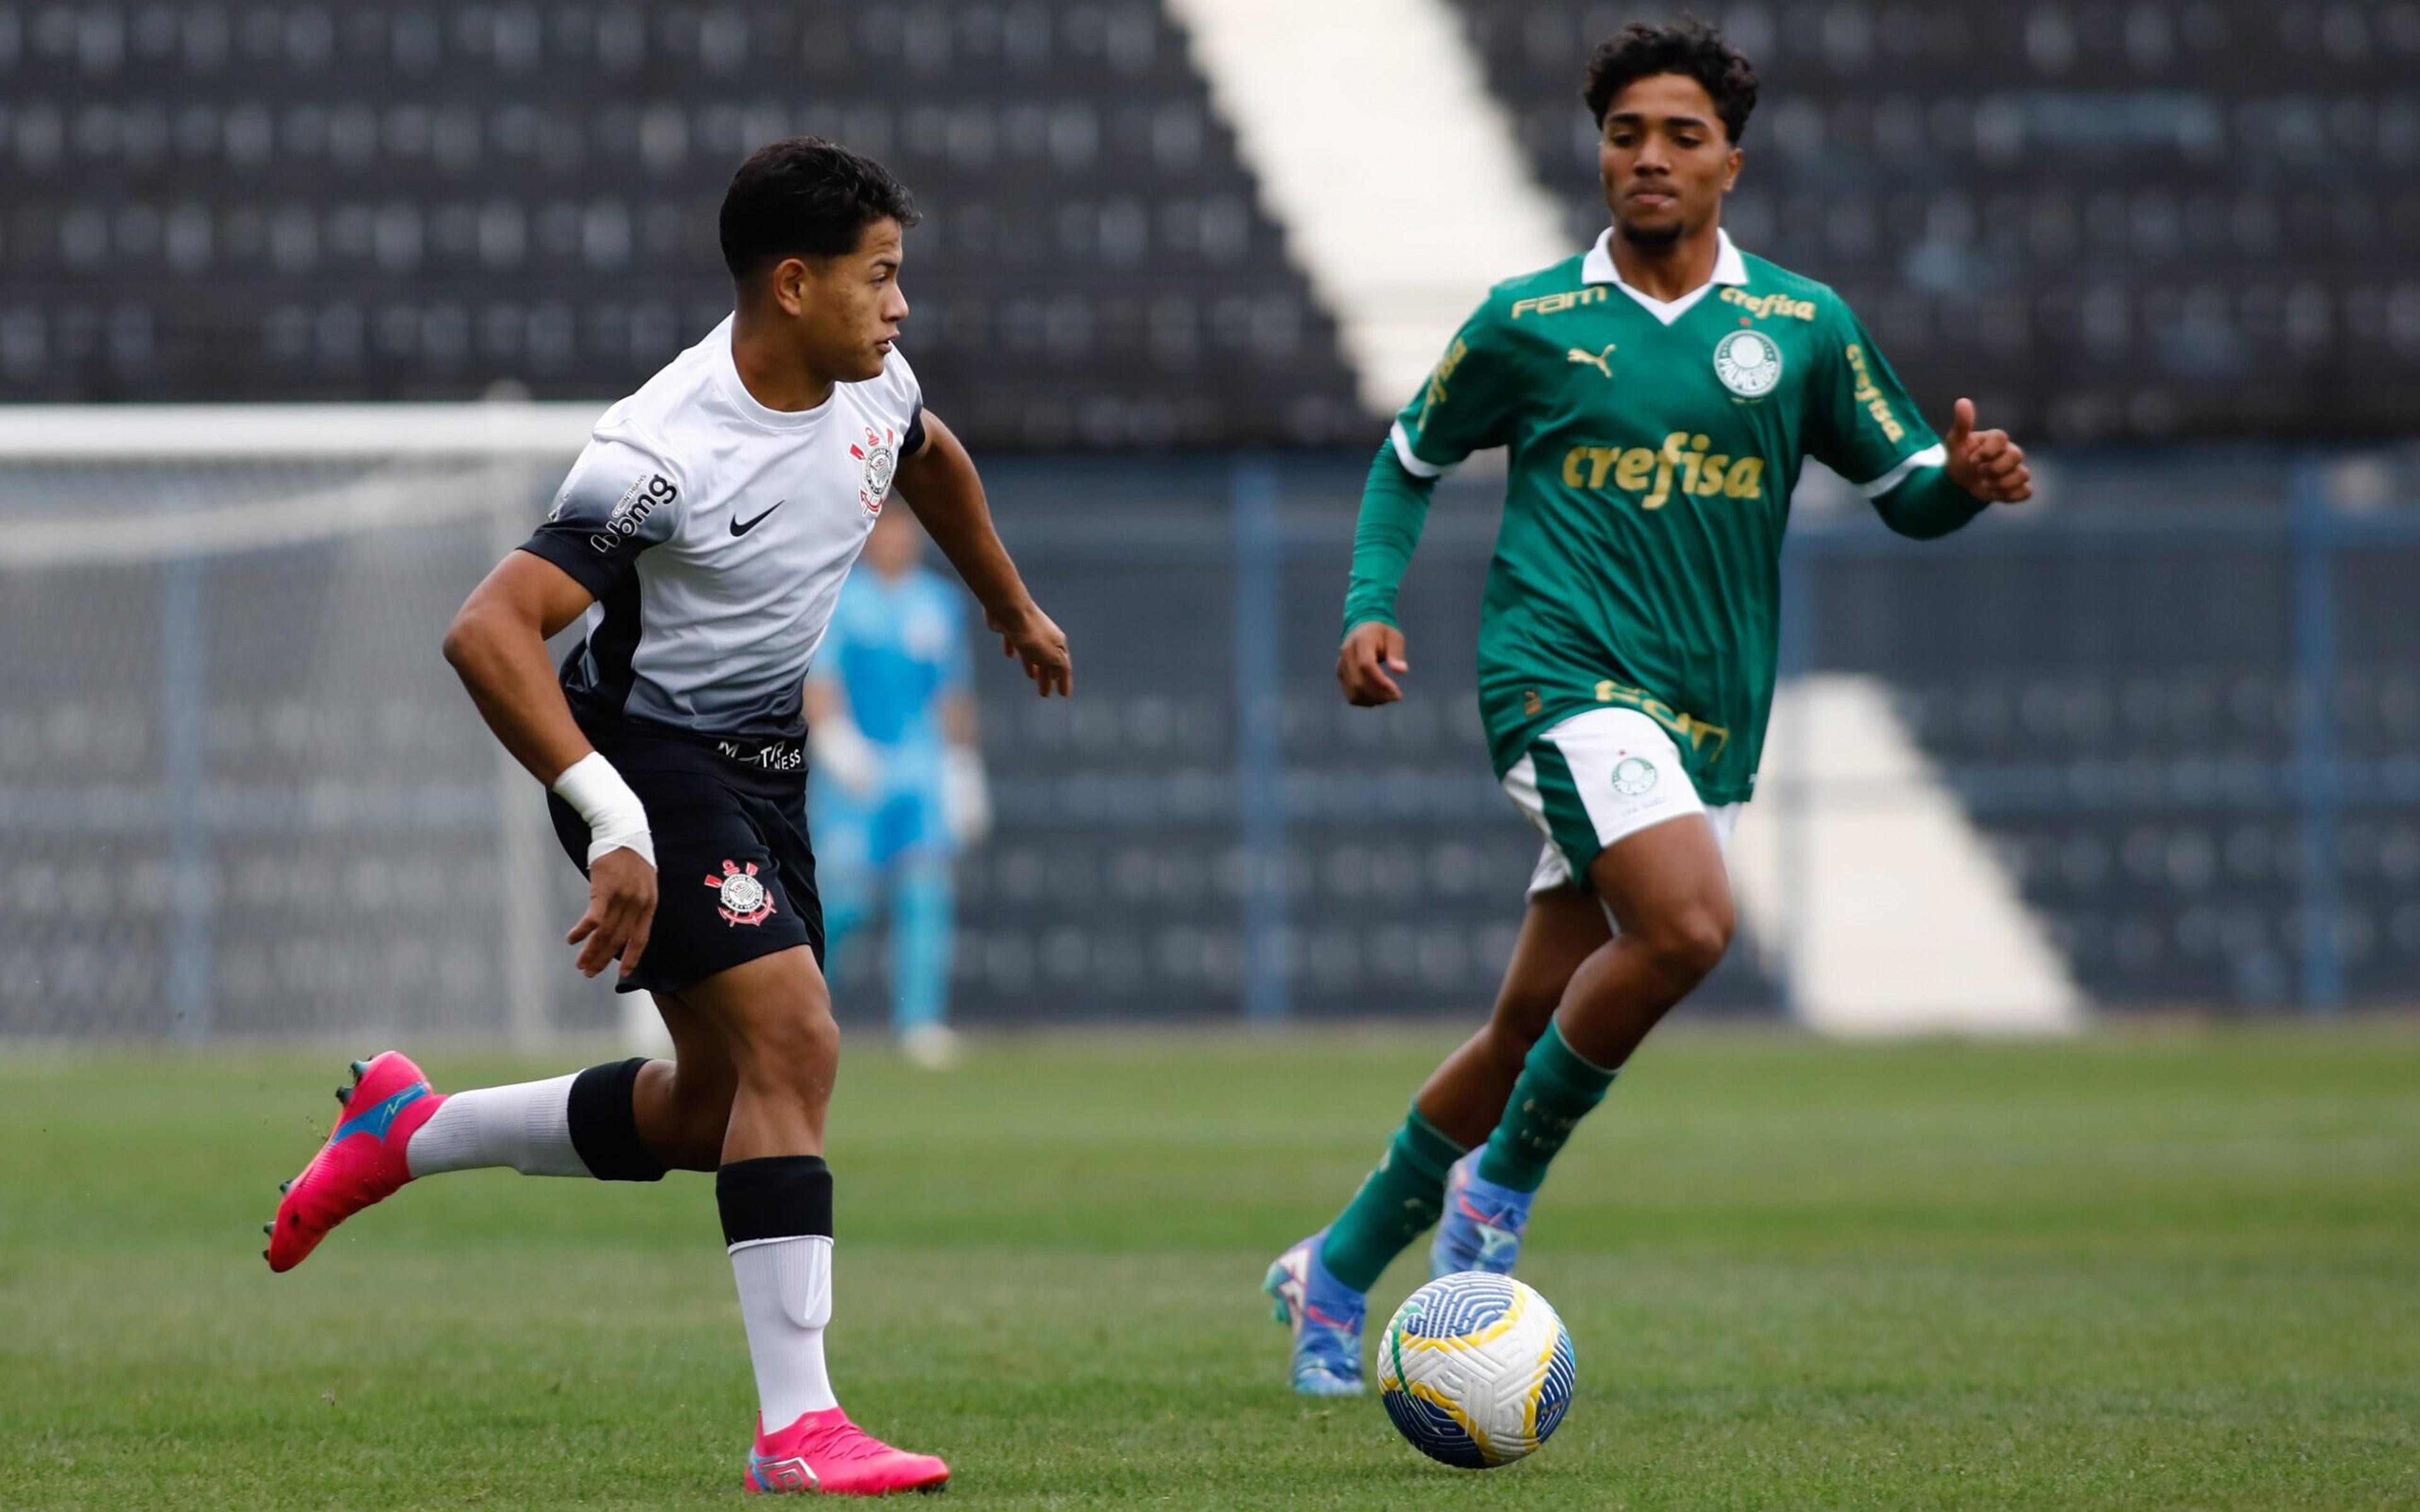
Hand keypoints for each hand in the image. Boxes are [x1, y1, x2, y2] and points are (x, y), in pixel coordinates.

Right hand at [566, 846, 656, 979]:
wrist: (622, 826)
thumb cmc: (629, 854)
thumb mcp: (642, 880)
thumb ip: (635, 902)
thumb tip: (624, 922)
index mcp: (650, 902)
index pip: (641, 937)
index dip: (632, 957)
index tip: (623, 974)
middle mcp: (638, 902)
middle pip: (619, 939)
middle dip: (604, 959)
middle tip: (589, 972)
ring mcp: (622, 896)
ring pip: (605, 933)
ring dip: (591, 951)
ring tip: (580, 963)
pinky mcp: (605, 888)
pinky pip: (593, 918)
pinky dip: (582, 931)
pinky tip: (572, 939)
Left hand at [990, 602, 1071, 696]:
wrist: (1010, 611)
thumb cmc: (1033, 636)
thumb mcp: (1052, 656)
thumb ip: (1060, 667)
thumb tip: (1061, 677)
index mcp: (1057, 644)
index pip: (1063, 667)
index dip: (1063, 682)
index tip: (1063, 695)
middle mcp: (1045, 637)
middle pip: (1047, 661)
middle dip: (1046, 678)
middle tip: (1044, 694)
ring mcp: (1027, 632)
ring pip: (1032, 653)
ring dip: (1032, 665)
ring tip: (1031, 677)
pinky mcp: (1010, 628)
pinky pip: (1013, 642)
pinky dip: (1014, 650)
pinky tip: (1010, 655)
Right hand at [1337, 621, 1408, 705]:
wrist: (1363, 627)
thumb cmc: (1382, 633)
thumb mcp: (1394, 637)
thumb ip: (1397, 653)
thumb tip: (1401, 671)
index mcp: (1361, 641)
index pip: (1366, 665)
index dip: (1380, 681)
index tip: (1396, 691)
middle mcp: (1346, 653)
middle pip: (1358, 683)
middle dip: (1379, 695)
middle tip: (1396, 696)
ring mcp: (1341, 665)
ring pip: (1354, 693)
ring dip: (1373, 700)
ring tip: (1388, 697)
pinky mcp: (1341, 674)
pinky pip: (1351, 695)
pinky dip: (1366, 701)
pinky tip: (1378, 696)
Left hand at [1941, 397, 2032, 503]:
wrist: (1959, 484)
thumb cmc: (1959, 458)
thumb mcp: (1955, 442)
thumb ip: (1962, 424)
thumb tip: (1962, 401)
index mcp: (1996, 440)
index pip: (2001, 437)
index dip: (1987, 451)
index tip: (1972, 460)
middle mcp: (2009, 452)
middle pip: (2016, 455)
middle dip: (1995, 468)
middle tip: (1979, 473)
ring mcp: (2015, 470)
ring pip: (2023, 474)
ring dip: (2001, 484)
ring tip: (1985, 485)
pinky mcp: (2018, 487)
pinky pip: (2026, 491)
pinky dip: (2010, 496)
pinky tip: (1995, 494)